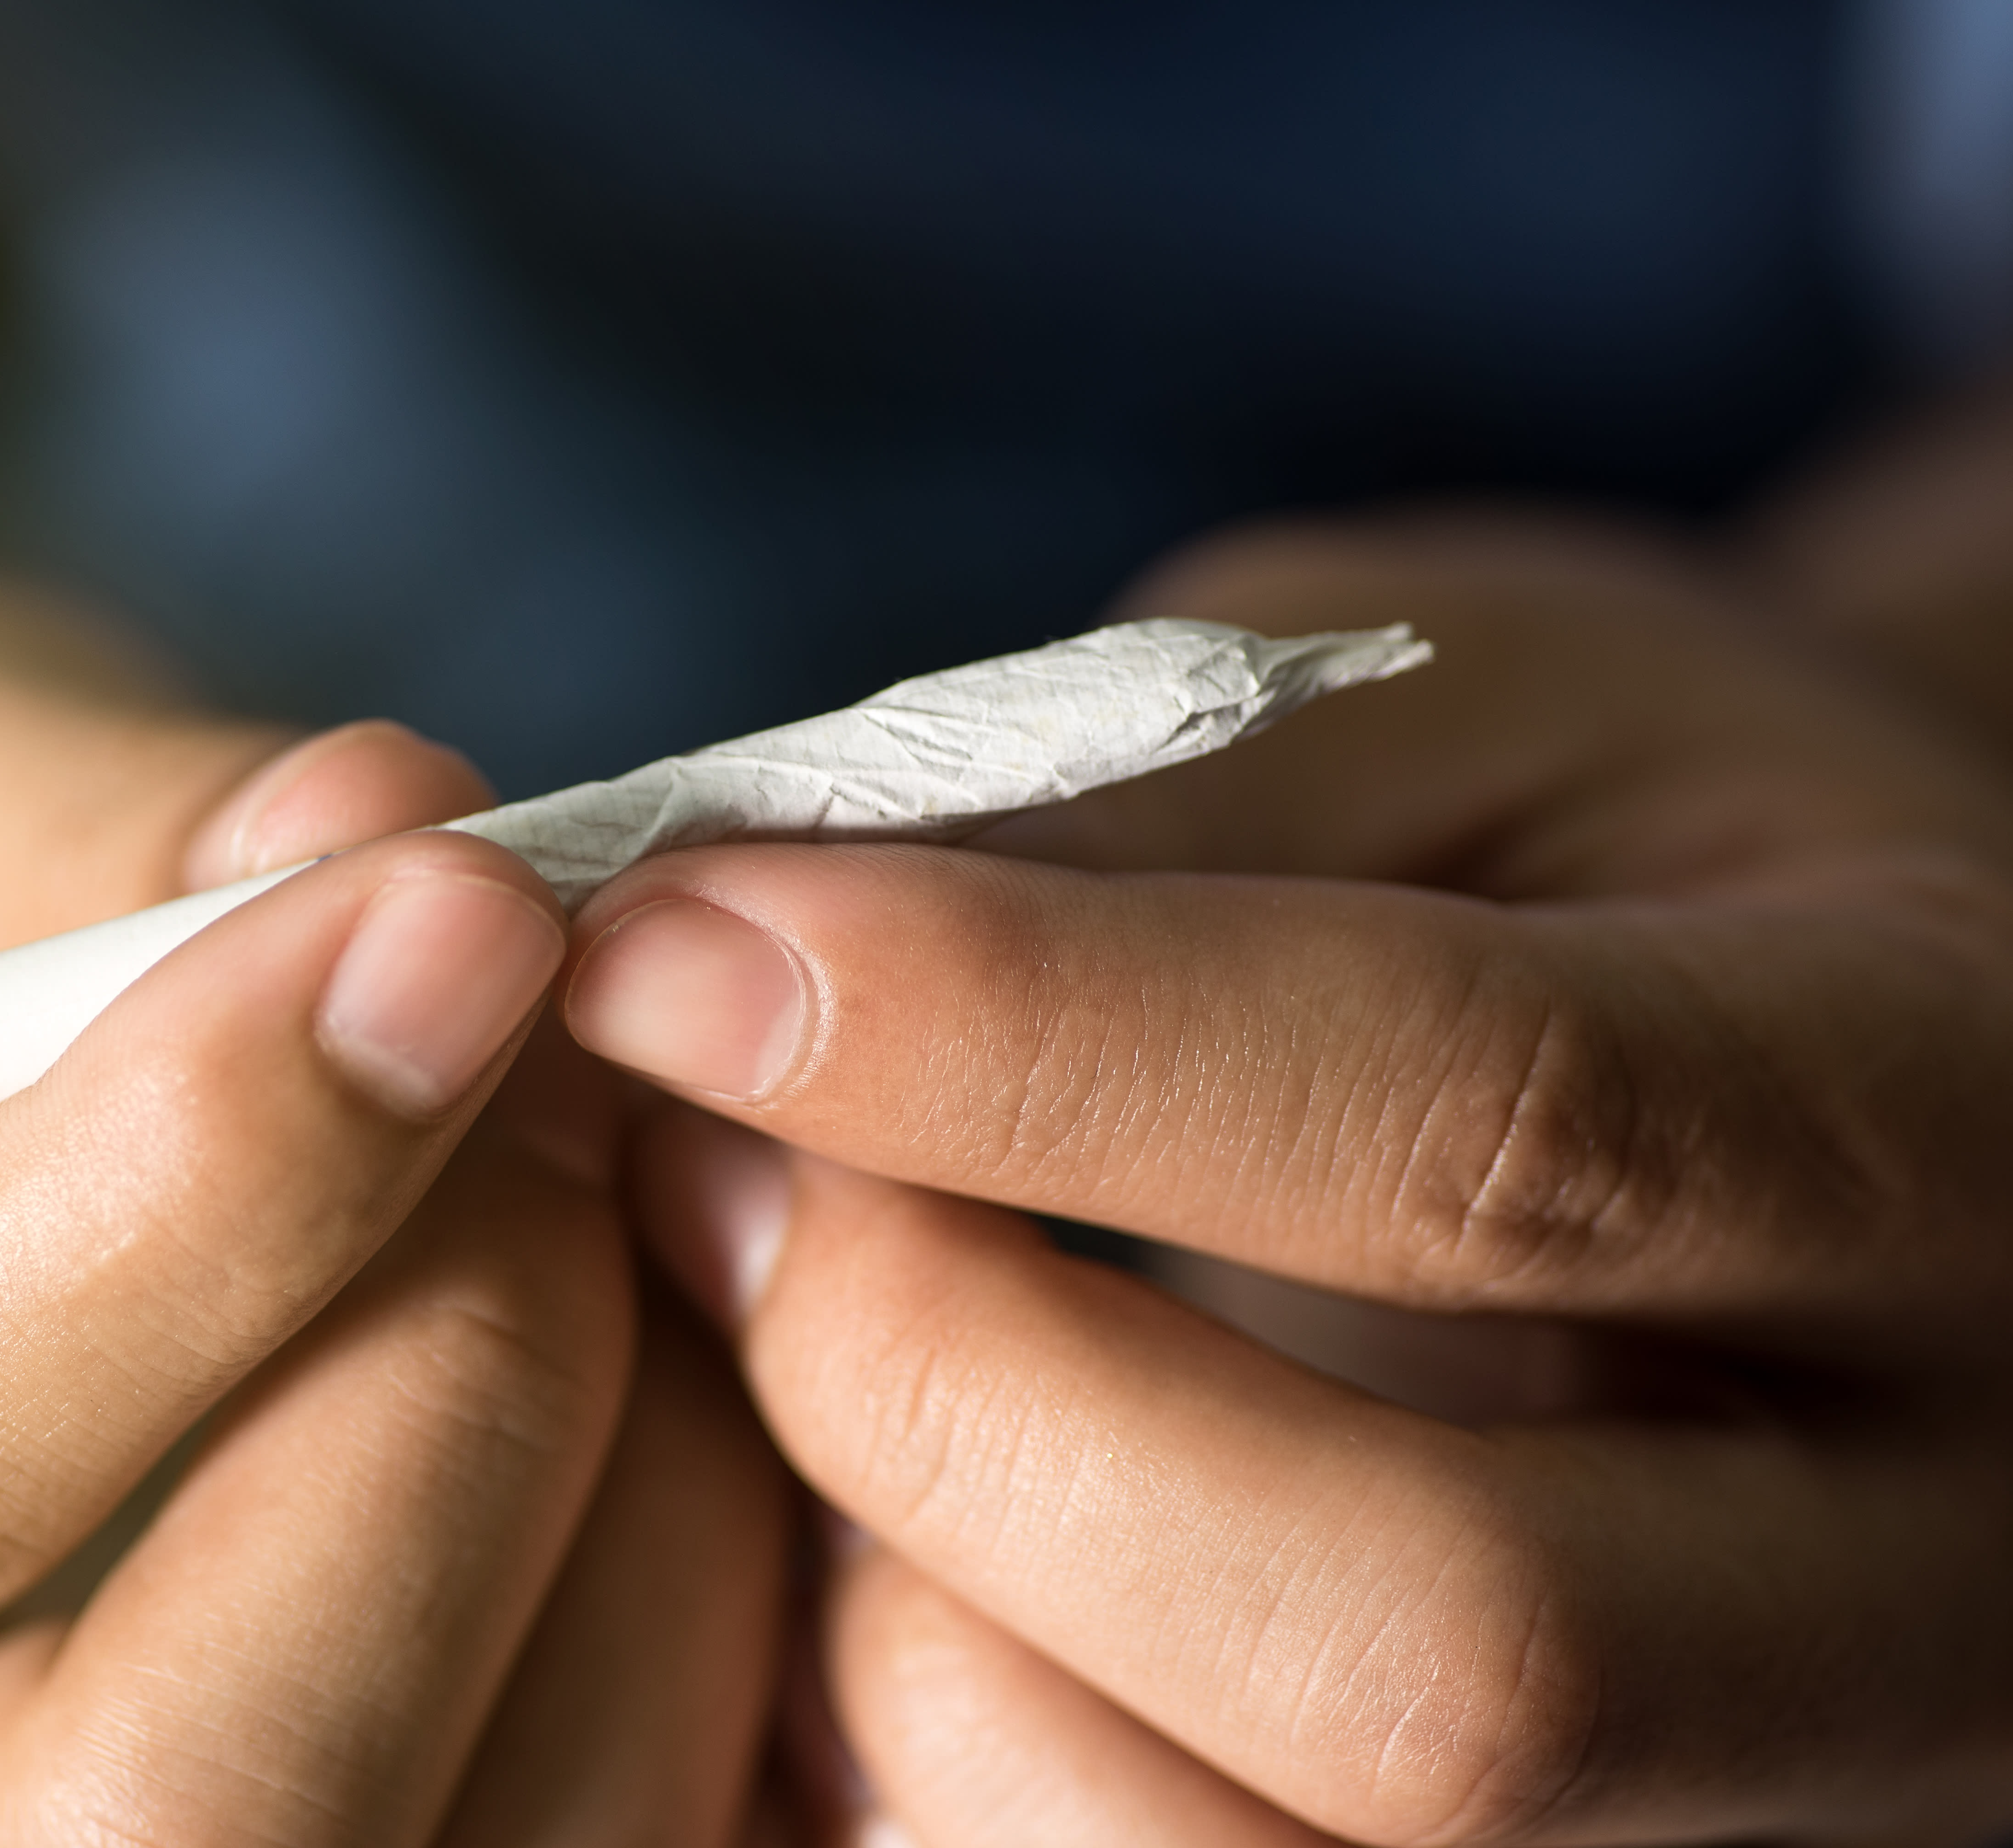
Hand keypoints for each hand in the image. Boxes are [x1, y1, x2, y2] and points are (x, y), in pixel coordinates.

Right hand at [0, 567, 789, 1846]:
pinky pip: (639, 1823)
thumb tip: (384, 832)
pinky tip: (690, 1364)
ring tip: (631, 1207)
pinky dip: (747, 1592)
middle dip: (466, 1374)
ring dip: (657, 1483)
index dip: (218, 1178)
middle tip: (562, 1080)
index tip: (462, 909)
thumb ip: (74, 827)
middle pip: (197, 1792)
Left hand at [576, 519, 2012, 1842]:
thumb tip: (765, 943)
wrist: (1848, 1080)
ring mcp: (1759, 1799)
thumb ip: (1177, 807)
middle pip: (1433, 1648)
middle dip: (953, 1399)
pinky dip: (925, 1751)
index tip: (676, 947)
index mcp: (1954, 1125)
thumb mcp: (1485, 703)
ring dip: (901, 1615)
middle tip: (696, 1170)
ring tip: (760, 1338)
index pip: (1499, 1139)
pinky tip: (850, 1528)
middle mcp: (1929, 1561)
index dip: (1027, 1046)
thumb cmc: (1644, 838)